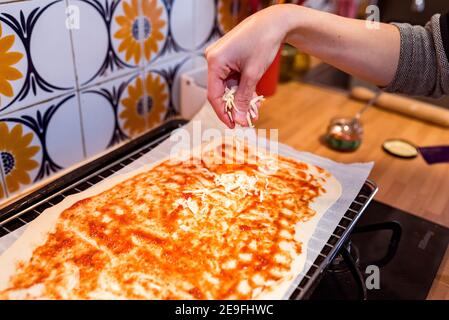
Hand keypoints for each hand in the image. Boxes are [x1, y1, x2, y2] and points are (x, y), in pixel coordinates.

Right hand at [205, 5, 293, 127]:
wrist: (274, 22)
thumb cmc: (263, 41)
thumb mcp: (253, 75)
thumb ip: (244, 98)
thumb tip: (239, 119)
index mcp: (214, 61)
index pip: (214, 95)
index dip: (223, 113)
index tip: (233, 125)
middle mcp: (214, 59)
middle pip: (221, 92)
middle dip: (235, 107)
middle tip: (247, 120)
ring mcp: (221, 59)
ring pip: (228, 87)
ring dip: (241, 100)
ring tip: (253, 112)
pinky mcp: (229, 59)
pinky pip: (233, 80)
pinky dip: (243, 90)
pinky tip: (253, 101)